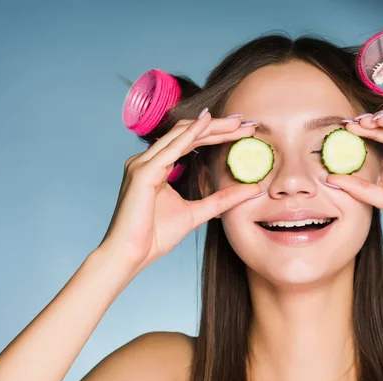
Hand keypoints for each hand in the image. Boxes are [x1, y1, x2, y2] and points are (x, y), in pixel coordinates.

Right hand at [97, 112, 262, 272]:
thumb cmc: (155, 236)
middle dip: (218, 127)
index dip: (215, 133)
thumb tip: (253, 188)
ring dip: (211, 127)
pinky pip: (171, 149)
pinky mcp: (142, 173)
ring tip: (237, 123)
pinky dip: (190, 135)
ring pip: (181, 135)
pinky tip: (208, 125)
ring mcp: (142, 164)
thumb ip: (222, 199)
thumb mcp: (197, 213)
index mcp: (155, 167)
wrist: (130, 255)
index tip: (242, 130)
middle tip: (247, 122)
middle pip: (187, 134)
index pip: (189, 142)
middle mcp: (147, 160)